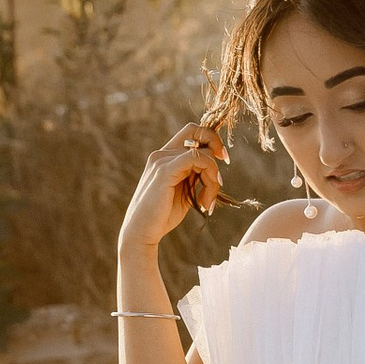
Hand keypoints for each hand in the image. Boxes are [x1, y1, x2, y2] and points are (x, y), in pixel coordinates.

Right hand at [119, 123, 226, 261]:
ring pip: (203, 153)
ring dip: (214, 177)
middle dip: (217, 146)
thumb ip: (195, 176)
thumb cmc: (162, 216)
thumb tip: (216, 167)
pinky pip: (197, 159)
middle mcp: (162, 153)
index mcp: (165, 156)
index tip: (223, 159)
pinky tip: (205, 200)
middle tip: (223, 171)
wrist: (141, 233)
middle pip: (198, 131)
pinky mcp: (165, 170)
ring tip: (208, 201)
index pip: (192, 131)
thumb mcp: (184, 192)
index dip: (211, 139)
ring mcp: (162, 160)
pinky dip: (209, 177)